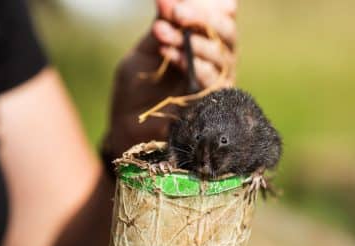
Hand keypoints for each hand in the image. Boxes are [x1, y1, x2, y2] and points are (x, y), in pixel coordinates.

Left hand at [104, 0, 236, 157]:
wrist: (127, 124)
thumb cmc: (138, 86)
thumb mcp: (146, 51)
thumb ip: (161, 28)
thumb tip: (167, 0)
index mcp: (204, 44)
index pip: (220, 19)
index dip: (208, 8)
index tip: (177, 2)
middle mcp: (217, 63)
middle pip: (226, 35)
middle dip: (201, 19)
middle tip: (175, 10)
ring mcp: (216, 85)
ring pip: (220, 56)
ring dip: (190, 41)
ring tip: (161, 33)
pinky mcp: (211, 106)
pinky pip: (211, 81)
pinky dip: (190, 63)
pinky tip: (169, 54)